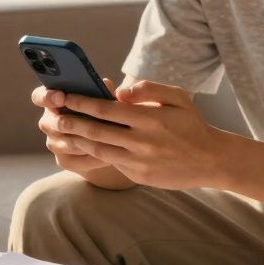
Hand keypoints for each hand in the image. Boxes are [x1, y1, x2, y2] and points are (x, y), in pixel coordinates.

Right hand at [32, 81, 116, 174]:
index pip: (39, 97)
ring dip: (87, 141)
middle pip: (50, 123)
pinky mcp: (63, 160)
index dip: (47, 97)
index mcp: (52, 100)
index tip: (61, 97)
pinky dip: (92, 156)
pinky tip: (108, 155)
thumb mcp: (105, 98)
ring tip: (107, 140)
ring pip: (67, 143)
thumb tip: (106, 84)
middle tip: (90, 123)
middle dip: (71, 123)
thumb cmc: (103, 111)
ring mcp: (53, 143)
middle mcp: (48, 122)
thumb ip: (103, 90)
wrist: (109, 140)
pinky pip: (75, 160)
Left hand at [59, 80, 224, 189]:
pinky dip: (94, 152)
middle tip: (53, 115)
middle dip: (71, 121)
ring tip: (61, 130)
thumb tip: (119, 91)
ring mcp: (139, 161)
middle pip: (96, 130)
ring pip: (99, 149)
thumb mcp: (177, 97)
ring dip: (77, 139)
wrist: (210, 160)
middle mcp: (142, 141)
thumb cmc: (191, 123)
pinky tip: (82, 144)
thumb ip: (148, 89)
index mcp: (149, 118)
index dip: (81, 102)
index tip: (65, 95)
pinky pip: (111, 161)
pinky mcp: (138, 175)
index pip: (106, 109)